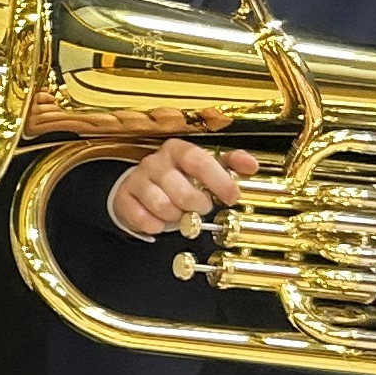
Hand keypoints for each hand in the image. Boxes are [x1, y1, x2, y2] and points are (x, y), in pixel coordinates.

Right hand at [107, 142, 261, 241]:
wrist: (140, 186)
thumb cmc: (179, 177)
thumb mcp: (206, 166)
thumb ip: (230, 164)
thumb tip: (251, 165)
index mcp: (178, 150)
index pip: (199, 161)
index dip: (218, 181)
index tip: (232, 197)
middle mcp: (155, 162)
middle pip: (180, 189)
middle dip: (197, 205)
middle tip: (202, 209)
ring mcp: (137, 179)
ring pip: (160, 205)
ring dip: (176, 216)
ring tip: (180, 215)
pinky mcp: (124, 197)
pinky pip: (140, 217)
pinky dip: (154, 225)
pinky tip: (160, 223)